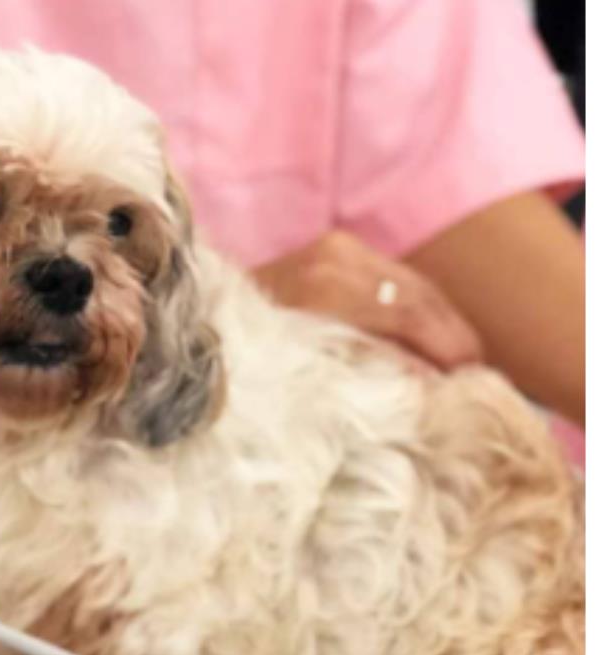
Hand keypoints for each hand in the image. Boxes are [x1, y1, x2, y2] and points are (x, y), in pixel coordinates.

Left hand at [253, 231, 483, 370]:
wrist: (200, 320)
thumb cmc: (246, 357)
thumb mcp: (305, 371)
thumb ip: (368, 371)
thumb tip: (429, 385)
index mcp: (327, 286)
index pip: (410, 314)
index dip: (446, 349)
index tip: (468, 384)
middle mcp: (336, 258)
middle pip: (418, 296)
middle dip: (453, 337)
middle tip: (477, 376)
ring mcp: (336, 248)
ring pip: (412, 284)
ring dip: (441, 322)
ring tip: (463, 360)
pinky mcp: (336, 247)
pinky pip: (394, 278)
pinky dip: (419, 308)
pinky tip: (433, 336)